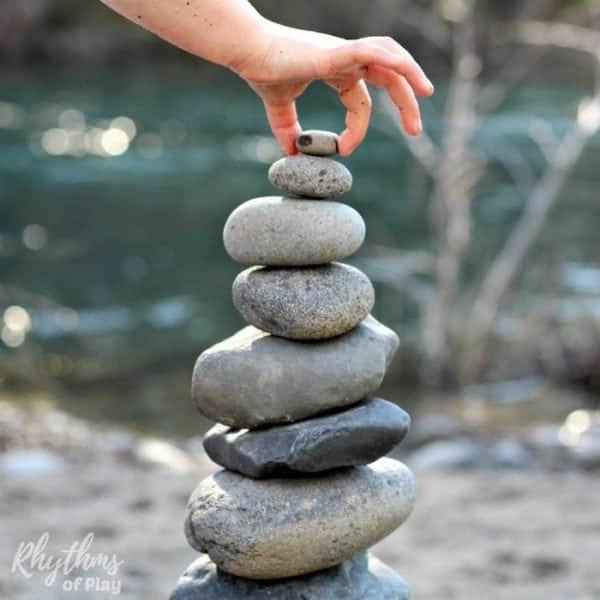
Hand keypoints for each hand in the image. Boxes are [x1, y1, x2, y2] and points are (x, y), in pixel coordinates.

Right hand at [233, 22, 434, 155]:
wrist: (247, 51)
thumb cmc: (262, 70)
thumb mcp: (279, 109)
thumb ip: (288, 129)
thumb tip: (292, 153)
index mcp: (336, 71)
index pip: (361, 102)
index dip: (357, 129)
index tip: (345, 151)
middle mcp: (345, 59)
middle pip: (388, 77)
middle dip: (406, 102)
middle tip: (416, 131)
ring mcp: (343, 52)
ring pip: (390, 57)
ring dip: (411, 74)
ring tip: (426, 94)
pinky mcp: (336, 51)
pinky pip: (373, 52)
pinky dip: (395, 61)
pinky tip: (408, 74)